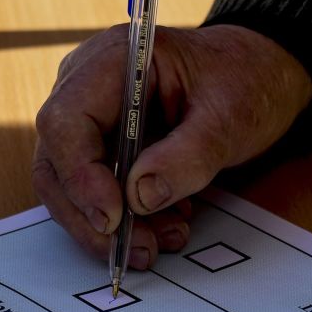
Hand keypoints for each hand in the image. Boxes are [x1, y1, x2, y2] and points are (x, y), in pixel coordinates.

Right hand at [32, 24, 311, 267]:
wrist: (255, 77)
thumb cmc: (243, 81)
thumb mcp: (230, 117)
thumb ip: (188, 155)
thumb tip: (138, 196)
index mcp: (112, 61)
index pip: (65, 122)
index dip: (80, 177)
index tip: (113, 219)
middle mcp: (85, 88)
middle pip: (56, 163)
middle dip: (91, 217)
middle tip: (138, 250)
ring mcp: (88, 121)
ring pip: (68, 189)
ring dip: (109, 228)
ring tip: (162, 241)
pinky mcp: (99, 149)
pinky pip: (92, 195)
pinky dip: (123, 222)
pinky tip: (163, 226)